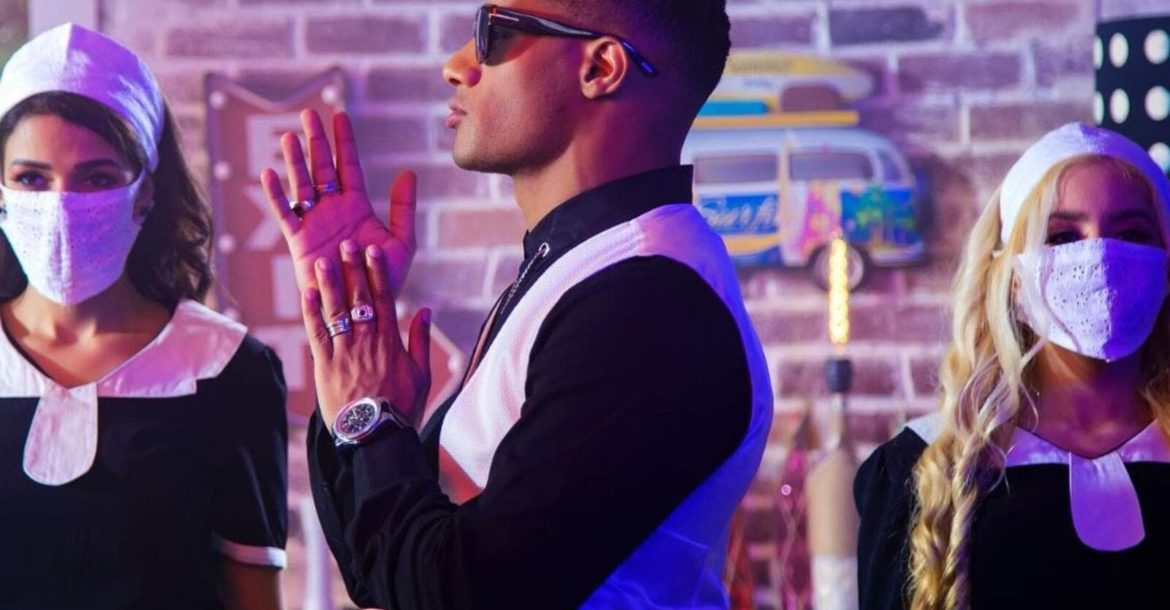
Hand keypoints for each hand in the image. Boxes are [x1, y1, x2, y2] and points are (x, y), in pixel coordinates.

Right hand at [262, 109, 416, 296]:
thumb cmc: (382, 279)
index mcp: (357, 207)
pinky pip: (285, 214)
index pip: (349, 166)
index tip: (339, 115)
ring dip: (295, 161)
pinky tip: (268, 174)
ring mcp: (314, 223)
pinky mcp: (299, 241)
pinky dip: (276, 196)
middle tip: (308, 113)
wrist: (363, 308)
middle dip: (316, 141)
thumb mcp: (402, 242)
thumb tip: (408, 172)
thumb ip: (404, 208)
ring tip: (289, 136)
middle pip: (322, 168)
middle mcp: (333, 210)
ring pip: (302, 184)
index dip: (344, 142)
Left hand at [302, 240, 431, 429]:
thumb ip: (420, 340)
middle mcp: (367, 341)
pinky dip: (312, 313)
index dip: (376, 273)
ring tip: (323, 262)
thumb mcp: (421, 374)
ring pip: (337, 312)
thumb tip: (425, 310)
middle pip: (359, 299)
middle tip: (346, 244)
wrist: (377, 436)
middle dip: (352, 270)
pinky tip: (307, 294)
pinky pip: (317, 334)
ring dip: (330, 285)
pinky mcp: (325, 366)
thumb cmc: (401, 408)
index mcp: (390, 342)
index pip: (383, 299)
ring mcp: (345, 352)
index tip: (372, 252)